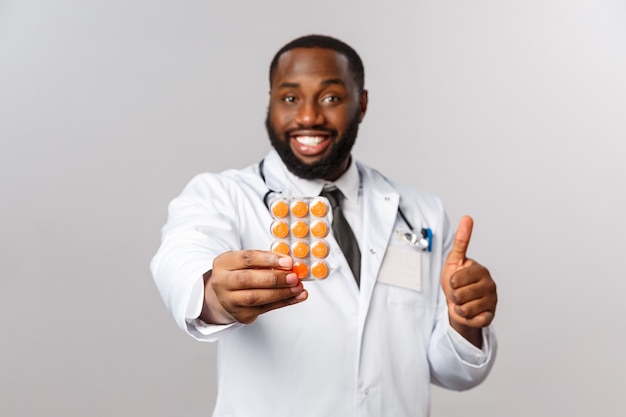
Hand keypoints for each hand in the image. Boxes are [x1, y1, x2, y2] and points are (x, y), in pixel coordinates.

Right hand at [200, 250, 306, 324]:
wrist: (224, 296)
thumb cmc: (240, 274)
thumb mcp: (246, 262)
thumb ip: (265, 261)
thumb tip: (290, 264)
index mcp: (224, 263)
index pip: (246, 259)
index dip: (268, 259)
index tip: (288, 261)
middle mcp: (223, 282)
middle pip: (247, 279)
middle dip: (274, 278)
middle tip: (294, 277)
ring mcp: (230, 300)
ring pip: (255, 297)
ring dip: (280, 292)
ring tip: (298, 287)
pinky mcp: (241, 314)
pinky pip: (265, 309)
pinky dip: (284, 302)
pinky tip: (296, 296)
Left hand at [440, 216, 496, 346]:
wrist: (458, 305)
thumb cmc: (456, 281)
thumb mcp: (454, 260)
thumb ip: (461, 240)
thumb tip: (467, 217)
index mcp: (480, 270)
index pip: (457, 279)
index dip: (451, 282)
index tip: (454, 281)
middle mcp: (490, 285)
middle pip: (460, 295)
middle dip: (453, 296)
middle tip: (457, 293)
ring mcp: (492, 301)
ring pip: (465, 308)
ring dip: (458, 307)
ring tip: (462, 303)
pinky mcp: (491, 316)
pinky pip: (473, 320)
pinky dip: (466, 318)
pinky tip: (470, 312)